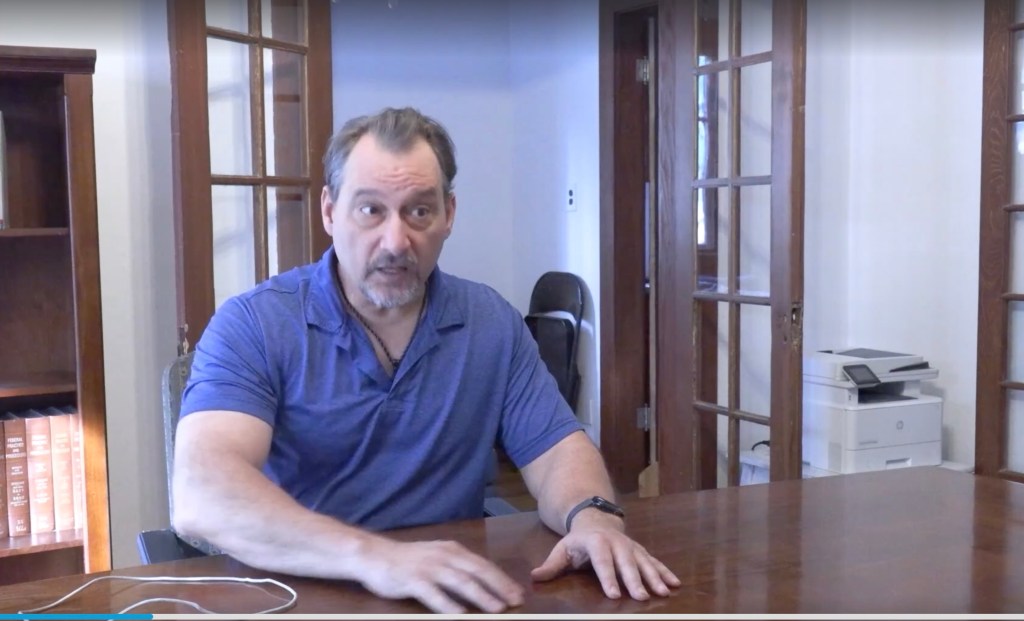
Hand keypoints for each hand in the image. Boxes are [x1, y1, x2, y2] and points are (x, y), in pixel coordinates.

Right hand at [360, 537, 525, 613]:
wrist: (375, 555)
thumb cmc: (408, 559)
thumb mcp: (437, 556)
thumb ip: (457, 566)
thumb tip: (482, 580)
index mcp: (453, 550)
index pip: (483, 565)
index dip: (502, 579)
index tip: (518, 592)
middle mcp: (444, 556)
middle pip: (478, 571)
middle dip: (500, 587)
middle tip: (516, 601)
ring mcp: (429, 567)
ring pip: (461, 582)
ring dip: (482, 596)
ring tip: (497, 609)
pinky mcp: (413, 580)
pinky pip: (434, 594)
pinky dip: (449, 605)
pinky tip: (461, 615)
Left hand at [530, 511, 680, 599]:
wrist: (595, 518)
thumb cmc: (577, 541)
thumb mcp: (562, 549)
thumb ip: (551, 565)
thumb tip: (534, 576)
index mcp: (596, 542)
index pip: (602, 561)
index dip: (608, 577)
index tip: (613, 594)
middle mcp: (616, 543)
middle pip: (626, 563)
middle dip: (635, 580)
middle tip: (641, 597)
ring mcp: (630, 546)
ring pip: (644, 562)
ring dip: (655, 577)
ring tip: (663, 592)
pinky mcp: (640, 551)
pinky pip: (654, 561)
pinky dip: (665, 572)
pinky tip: (675, 584)